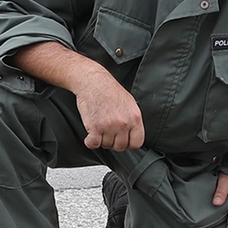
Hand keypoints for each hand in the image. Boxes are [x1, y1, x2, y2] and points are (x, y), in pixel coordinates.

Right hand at [14, 42, 144, 150]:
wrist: (92, 81)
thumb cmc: (109, 90)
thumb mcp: (129, 103)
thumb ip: (133, 120)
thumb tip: (133, 135)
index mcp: (135, 117)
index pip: (137, 143)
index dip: (128, 143)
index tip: (123, 140)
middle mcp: (123, 123)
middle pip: (120, 146)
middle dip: (113, 141)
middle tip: (108, 132)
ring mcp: (109, 126)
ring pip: (106, 145)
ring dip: (101, 139)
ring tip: (100, 127)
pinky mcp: (94, 127)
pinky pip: (93, 144)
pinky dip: (90, 141)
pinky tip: (91, 134)